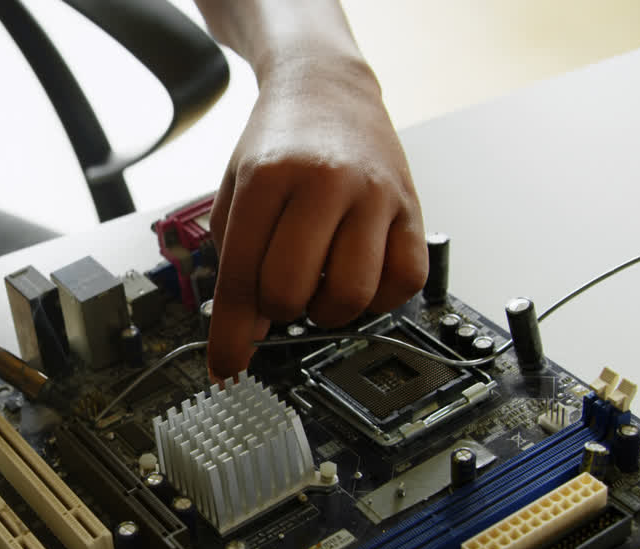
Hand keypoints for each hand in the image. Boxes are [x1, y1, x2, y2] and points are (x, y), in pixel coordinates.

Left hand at [206, 56, 426, 380]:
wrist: (327, 89)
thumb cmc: (278, 144)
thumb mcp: (237, 192)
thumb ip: (235, 261)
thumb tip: (246, 337)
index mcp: (268, 178)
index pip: (241, 277)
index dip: (229, 336)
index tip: (226, 369)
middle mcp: (326, 183)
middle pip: (293, 292)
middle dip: (277, 311)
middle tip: (278, 294)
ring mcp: (376, 195)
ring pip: (351, 296)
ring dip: (327, 311)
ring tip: (317, 285)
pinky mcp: (413, 208)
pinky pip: (404, 283)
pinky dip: (377, 298)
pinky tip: (356, 275)